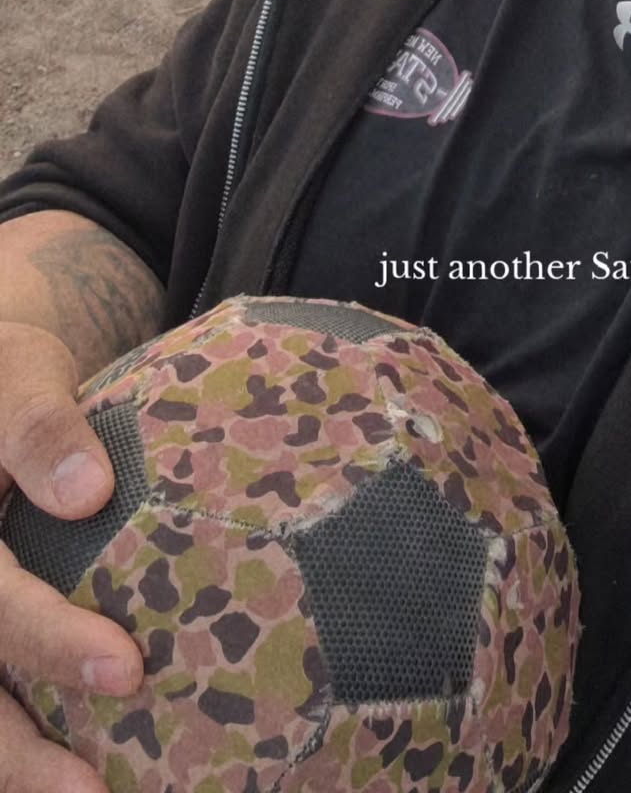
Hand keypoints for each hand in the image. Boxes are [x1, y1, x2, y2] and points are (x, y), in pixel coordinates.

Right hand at [0, 323, 142, 792]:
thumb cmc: (2, 375)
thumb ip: (39, 425)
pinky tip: (86, 773)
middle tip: (97, 788)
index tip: (124, 670)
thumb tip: (87, 492)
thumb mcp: (15, 372)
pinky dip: (21, 749)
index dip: (49, 639)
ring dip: (17, 768)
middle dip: (23, 750)